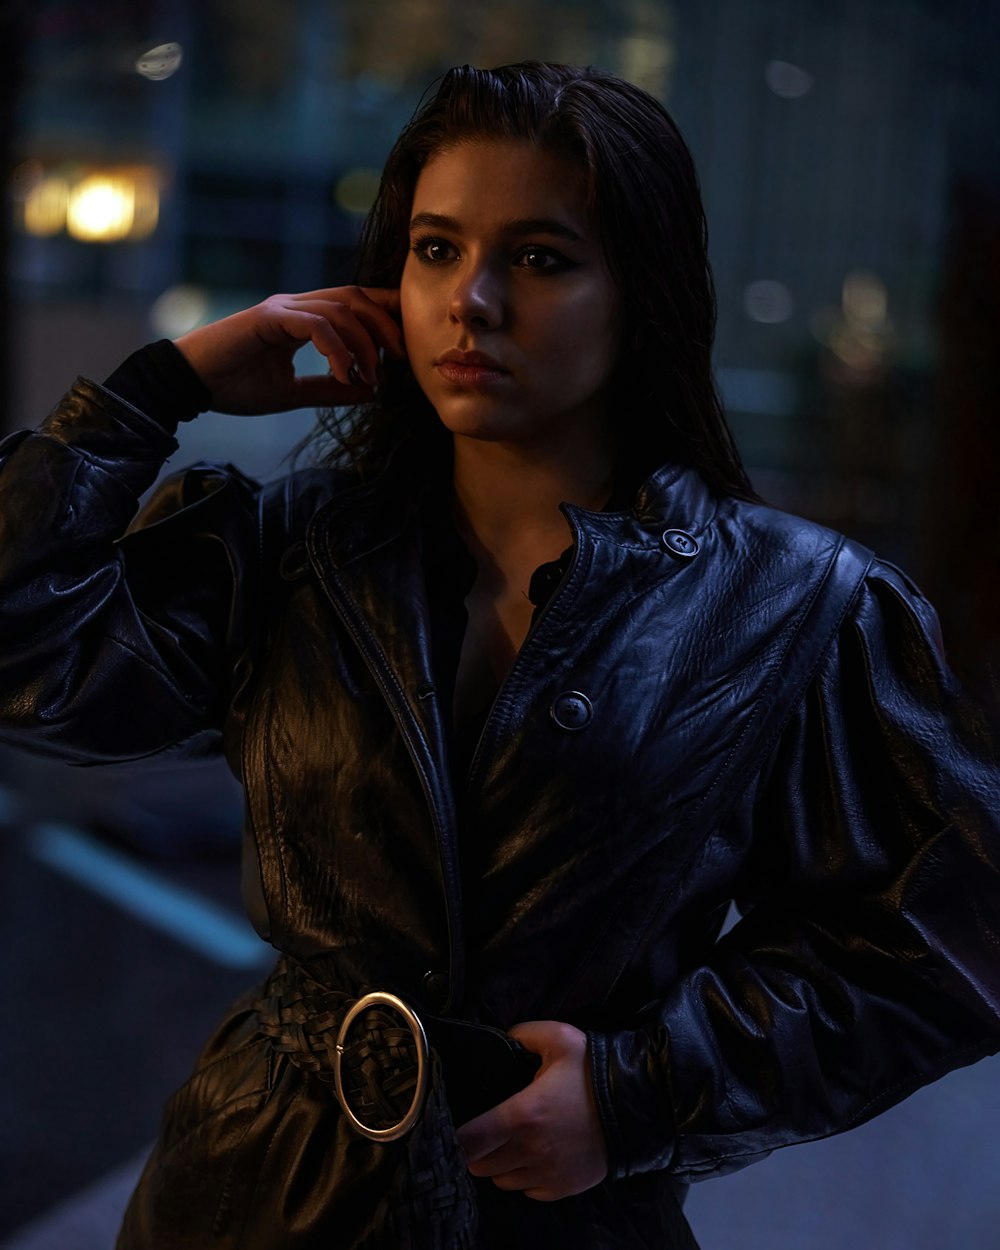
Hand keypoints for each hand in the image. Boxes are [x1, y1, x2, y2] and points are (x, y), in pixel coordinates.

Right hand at [173, 286, 404, 414]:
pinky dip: (338, 350)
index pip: (354, 304)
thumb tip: (370, 391)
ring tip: (370, 376)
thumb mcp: (293, 393)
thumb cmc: (234, 387)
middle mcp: (296, 306)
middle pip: (356, 297)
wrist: (188, 386)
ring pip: (341, 309)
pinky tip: (345, 375)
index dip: (385, 317)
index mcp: (302, 318)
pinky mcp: (268, 317)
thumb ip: (330, 389)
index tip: (404, 350)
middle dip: (386, 325)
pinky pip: (316, 325)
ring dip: (365, 343)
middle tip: (401, 359)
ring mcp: (282, 308)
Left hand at [455, 1020, 608, 1201]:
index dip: (455, 1137)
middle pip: (479, 1165)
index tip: (455, 1126)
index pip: (468, 1141)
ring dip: (500, 1164)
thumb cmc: (596, 1071)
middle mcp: (531, 1151)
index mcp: (522, 1115)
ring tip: (511, 1141)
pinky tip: (535, 1155)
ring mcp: (548, 1174)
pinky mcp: (564, 1188)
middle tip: (484, 1130)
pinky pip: (529, 1191)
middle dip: (476, 1149)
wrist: (639, 1104)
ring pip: (502, 1181)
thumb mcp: (559, 1038)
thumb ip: (523, 1034)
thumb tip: (503, 1036)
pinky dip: (525, 1178)